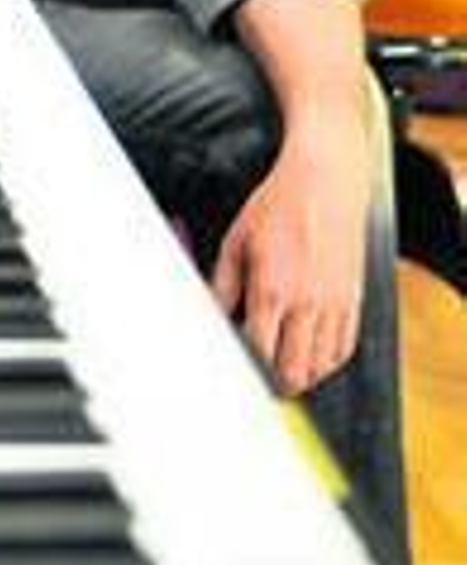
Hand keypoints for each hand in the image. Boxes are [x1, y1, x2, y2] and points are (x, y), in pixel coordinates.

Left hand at [209, 127, 367, 395]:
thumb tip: (210, 316)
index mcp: (273, 289)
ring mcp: (334, 302)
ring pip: (321, 367)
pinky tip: (310, 358)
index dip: (244, 373)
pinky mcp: (353, 297)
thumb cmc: (279, 205)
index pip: (258, 354)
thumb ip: (222, 286)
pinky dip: (327, 363)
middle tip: (256, 383)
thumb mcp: (236, 241)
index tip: (233, 377)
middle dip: (272, 385)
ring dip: (300, 377)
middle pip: (293, 372)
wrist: (327, 180)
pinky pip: (345, 348)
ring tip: (281, 374)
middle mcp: (307, 302)